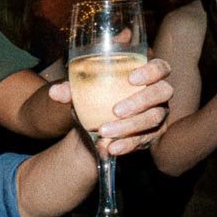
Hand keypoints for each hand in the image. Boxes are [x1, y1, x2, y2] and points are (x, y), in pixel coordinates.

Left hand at [47, 57, 173, 155]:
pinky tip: (112, 148)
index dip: (151, 71)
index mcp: (145, 75)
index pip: (160, 67)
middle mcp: (158, 93)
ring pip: (153, 118)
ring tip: (105, 132)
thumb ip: (71, 90)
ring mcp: (158, 114)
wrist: (94, 126)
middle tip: (115, 111)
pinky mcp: (153, 134)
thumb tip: (55, 92)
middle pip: (162, 92)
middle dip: (140, 101)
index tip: (132, 78)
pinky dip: (127, 144)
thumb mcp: (83, 93)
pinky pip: (145, 140)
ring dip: (129, 126)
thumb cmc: (94, 99)